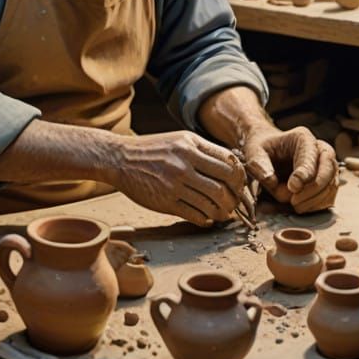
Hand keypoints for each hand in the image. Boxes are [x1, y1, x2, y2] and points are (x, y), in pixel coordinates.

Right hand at [107, 132, 246, 226]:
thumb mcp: (179, 140)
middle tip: (234, 202)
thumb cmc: (152, 149)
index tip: (239, 183)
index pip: (228, 161)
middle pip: (224, 184)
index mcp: (190, 144)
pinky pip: (195, 214)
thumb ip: (202, 150)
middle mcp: (184, 162)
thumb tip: (230, 167)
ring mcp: (174, 183)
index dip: (239, 176)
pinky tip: (207, 218)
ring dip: (223, 211)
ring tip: (223, 212)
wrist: (119, 158)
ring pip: (212, 202)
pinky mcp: (165, 201)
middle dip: (235, 196)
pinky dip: (206, 219)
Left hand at [243, 125, 338, 213]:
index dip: (304, 174)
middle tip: (293, 201)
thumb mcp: (254, 152)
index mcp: (302, 138)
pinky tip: (301, 207)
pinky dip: (317, 206)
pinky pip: (329, 196)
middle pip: (328, 170)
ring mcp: (327, 165)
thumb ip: (260, 165)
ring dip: (314, 201)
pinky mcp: (328, 181)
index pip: (310, 156)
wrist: (269, 152)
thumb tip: (271, 180)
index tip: (293, 187)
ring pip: (331, 186)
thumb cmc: (263, 150)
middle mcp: (320, 149)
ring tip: (294, 205)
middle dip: (312, 190)